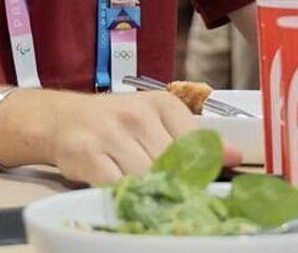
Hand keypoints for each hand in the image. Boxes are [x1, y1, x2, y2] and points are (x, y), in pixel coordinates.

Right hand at [42, 91, 239, 184]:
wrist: (63, 119)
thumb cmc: (115, 123)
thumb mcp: (157, 121)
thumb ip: (193, 139)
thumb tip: (235, 155)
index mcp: (162, 103)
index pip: (195, 144)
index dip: (199, 170)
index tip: (199, 184)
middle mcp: (136, 114)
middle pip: (172, 165)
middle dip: (174, 184)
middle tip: (170, 193)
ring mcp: (109, 133)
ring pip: (146, 177)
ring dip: (148, 191)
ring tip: (145, 191)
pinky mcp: (86, 154)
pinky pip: (117, 186)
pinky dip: (124, 195)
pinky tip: (123, 190)